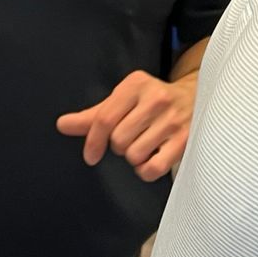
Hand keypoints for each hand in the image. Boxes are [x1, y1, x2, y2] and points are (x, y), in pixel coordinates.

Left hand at [56, 70, 195, 181]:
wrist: (195, 97)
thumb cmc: (150, 101)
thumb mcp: (122, 100)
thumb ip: (93, 116)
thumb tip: (62, 125)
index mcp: (135, 85)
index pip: (104, 119)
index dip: (92, 142)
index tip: (91, 155)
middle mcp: (156, 99)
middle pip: (118, 140)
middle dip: (120, 146)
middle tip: (132, 137)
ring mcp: (172, 120)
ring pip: (134, 155)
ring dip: (134, 157)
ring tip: (144, 144)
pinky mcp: (184, 140)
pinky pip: (153, 168)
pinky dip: (146, 171)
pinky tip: (151, 158)